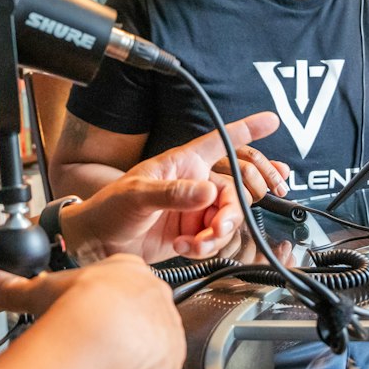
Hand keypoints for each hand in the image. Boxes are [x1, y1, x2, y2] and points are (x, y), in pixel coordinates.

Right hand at [0, 254, 182, 368]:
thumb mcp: (39, 291)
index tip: (90, 320)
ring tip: (107, 363)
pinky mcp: (173, 354)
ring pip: (152, 343)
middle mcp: (154, 293)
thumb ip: (13, 287)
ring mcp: (167, 323)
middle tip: (96, 345)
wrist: (102, 333)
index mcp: (128, 270)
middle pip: (140, 314)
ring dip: (133, 355)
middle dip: (121, 331)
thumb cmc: (75, 307)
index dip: (104, 306)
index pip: (121, 288)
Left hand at [62, 111, 281, 262]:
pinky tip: (187, 249)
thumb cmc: (109, 208)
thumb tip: (207, 192)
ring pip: (228, 217)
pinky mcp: (192, 232)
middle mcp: (193, 183)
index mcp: (182, 163)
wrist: (96, 244)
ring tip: (195, 243)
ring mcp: (194, 209)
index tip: (271, 120)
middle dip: (234, 210)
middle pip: (235, 190)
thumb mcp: (138, 195)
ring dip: (218, 233)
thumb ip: (174, 193)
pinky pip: (216, 238)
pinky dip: (207, 246)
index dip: (246, 129)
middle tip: (220, 226)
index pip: (219, 141)